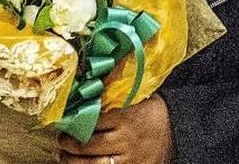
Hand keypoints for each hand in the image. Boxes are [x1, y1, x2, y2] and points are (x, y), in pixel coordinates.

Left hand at [58, 95, 173, 163]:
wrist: (176, 127)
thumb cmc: (147, 109)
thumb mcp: (132, 97)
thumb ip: (109, 95)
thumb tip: (81, 83)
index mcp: (125, 116)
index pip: (91, 122)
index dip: (73, 123)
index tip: (63, 122)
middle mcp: (127, 139)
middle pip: (89, 146)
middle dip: (69, 144)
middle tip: (61, 140)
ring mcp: (131, 158)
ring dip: (74, 162)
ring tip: (65, 156)